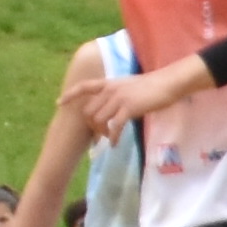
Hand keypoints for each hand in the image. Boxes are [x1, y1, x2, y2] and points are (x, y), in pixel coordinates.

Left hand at [82, 59, 203, 134]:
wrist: (167, 84)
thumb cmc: (151, 86)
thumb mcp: (128, 86)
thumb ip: (115, 94)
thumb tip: (109, 107)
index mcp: (109, 83)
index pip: (83, 87)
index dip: (70, 95)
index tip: (59, 103)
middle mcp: (110, 90)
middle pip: (89, 111)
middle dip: (91, 125)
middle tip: (101, 134)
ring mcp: (118, 99)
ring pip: (98, 120)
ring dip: (101, 133)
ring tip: (109, 138)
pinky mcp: (128, 108)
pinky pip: (114, 127)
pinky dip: (112, 138)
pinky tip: (114, 144)